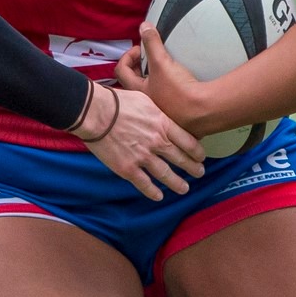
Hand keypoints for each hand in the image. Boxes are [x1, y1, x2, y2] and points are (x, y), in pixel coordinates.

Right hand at [73, 82, 204, 200]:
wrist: (95, 112)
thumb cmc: (117, 101)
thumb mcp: (145, 100)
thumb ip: (157, 114)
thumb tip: (163, 119)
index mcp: (162, 124)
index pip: (188, 141)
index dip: (197, 152)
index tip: (201, 157)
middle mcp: (157, 142)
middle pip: (181, 159)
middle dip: (193, 168)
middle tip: (199, 173)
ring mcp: (143, 157)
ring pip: (166, 175)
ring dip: (177, 183)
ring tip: (184, 188)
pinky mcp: (128, 168)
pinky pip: (144, 184)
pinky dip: (153, 192)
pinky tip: (159, 196)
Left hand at [114, 23, 209, 136]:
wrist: (202, 109)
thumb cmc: (178, 89)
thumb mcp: (162, 62)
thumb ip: (152, 43)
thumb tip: (144, 27)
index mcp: (137, 91)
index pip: (121, 70)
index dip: (128, 56)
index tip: (141, 50)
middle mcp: (145, 102)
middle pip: (133, 80)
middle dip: (138, 65)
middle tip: (149, 56)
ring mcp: (159, 108)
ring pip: (149, 87)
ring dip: (152, 75)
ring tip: (162, 66)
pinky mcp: (173, 110)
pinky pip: (163, 95)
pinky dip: (164, 85)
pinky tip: (176, 80)